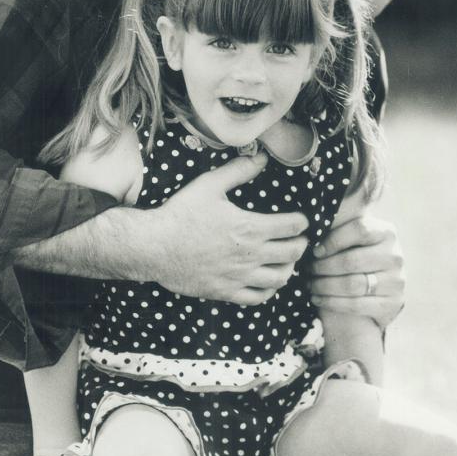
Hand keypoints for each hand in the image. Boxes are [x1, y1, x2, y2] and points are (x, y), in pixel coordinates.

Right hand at [144, 152, 308, 305]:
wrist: (154, 247)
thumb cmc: (181, 214)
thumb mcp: (209, 184)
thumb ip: (238, 171)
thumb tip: (262, 157)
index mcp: (250, 227)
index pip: (292, 226)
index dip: (302, 221)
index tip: (302, 219)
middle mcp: (250, 254)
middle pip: (292, 253)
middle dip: (301, 244)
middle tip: (300, 239)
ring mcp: (239, 276)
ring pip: (280, 278)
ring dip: (289, 268)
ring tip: (287, 260)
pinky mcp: (226, 292)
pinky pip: (258, 298)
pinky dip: (269, 290)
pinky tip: (267, 282)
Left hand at [310, 206, 404, 326]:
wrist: (377, 292)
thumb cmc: (356, 257)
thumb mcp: (353, 239)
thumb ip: (339, 226)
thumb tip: (315, 219)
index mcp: (387, 233)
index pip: (360, 229)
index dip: (333, 240)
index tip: (314, 251)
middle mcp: (395, 256)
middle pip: (352, 260)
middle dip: (323, 267)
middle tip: (308, 270)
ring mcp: (396, 281)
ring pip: (352, 284)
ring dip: (324, 286)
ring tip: (310, 285)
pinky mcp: (392, 304)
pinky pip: (356, 305)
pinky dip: (331, 302)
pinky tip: (317, 299)